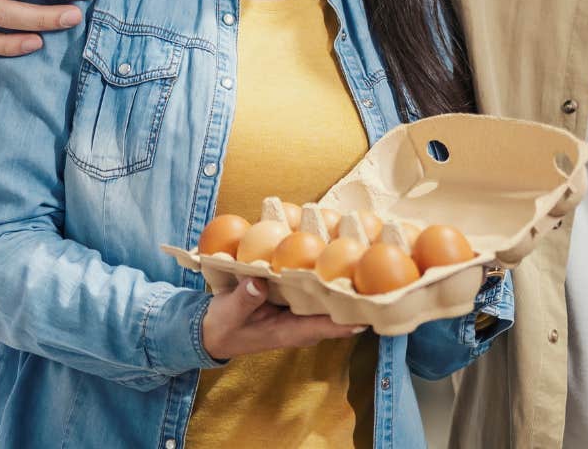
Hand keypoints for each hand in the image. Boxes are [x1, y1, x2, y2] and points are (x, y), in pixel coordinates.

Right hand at [200, 279, 362, 360]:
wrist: (210, 330)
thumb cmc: (221, 326)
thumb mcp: (228, 314)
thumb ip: (244, 300)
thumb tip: (259, 283)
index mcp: (286, 331)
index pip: (323, 327)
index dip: (347, 321)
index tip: (370, 312)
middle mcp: (297, 323)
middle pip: (333, 313)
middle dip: (353, 300)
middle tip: (377, 282)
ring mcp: (295, 312)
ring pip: (325, 300)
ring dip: (341, 287)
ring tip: (363, 266)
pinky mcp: (289, 300)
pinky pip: (311, 290)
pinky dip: (322, 277)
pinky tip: (330, 257)